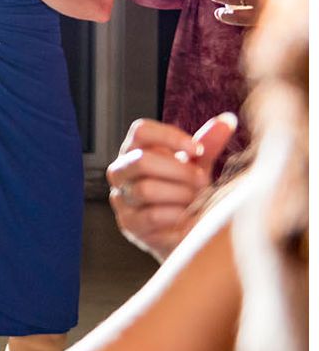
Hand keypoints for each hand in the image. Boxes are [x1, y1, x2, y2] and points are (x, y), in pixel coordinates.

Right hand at [107, 114, 236, 260]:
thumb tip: (228, 119)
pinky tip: (187, 217)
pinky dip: (176, 216)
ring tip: (196, 201)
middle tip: (202, 181)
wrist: (183, 231)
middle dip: (179, 171)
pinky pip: (152, 215)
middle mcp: (121, 172)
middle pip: (141, 161)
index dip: (170, 137)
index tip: (197, 149)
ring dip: (180, 195)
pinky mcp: (128, 223)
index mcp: (135, 151)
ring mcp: (121, 198)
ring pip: (146, 189)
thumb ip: (207, 143)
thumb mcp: (197, 165)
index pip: (141, 131)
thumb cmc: (186, 193)